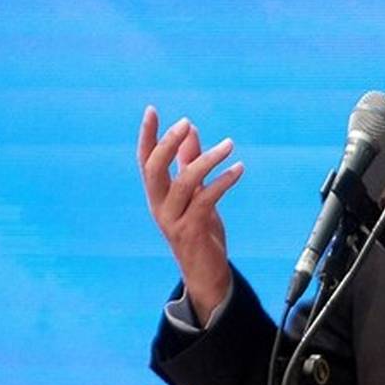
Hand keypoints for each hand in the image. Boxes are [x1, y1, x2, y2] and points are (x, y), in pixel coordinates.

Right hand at [138, 106, 243, 324]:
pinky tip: (238, 170)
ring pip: (183, 183)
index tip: (152, 109)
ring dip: (206, 160)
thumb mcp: (195, 194)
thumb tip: (190, 130)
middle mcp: (160, 206)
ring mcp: (173, 221)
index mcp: (157, 195)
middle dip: (167, 143)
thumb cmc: (200, 232)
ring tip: (229, 145)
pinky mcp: (192, 231)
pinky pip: (206, 200)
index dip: (148, 136)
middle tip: (186, 122)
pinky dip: (223, 182)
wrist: (206, 274)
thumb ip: (190, 163)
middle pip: (154, 169)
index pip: (146, 160)